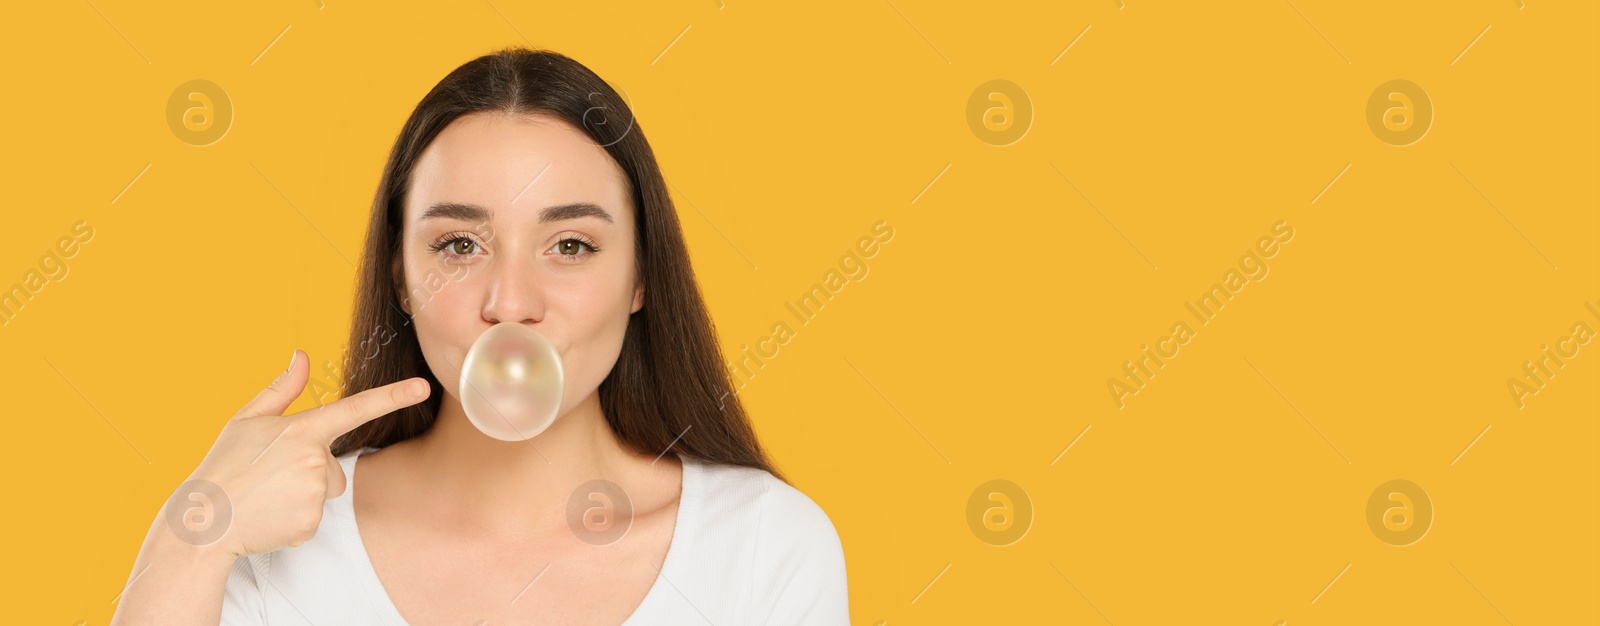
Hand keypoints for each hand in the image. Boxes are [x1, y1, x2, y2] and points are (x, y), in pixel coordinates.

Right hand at [165, 349, 429, 557]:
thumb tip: (301, 354)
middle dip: (308, 472)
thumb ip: (282, 389)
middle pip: (333, 466)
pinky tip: (270, 516)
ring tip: (268, 496)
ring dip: (302, 495)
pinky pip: (315, 517)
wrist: (202, 520)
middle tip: (268, 478)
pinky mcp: (311, 522)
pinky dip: (295, 519)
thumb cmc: (224, 466)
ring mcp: (314, 492)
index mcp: (302, 430)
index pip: (356, 408)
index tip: (423, 386)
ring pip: (325, 491)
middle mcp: (314, 459)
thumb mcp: (247, 421)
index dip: (393, 396)